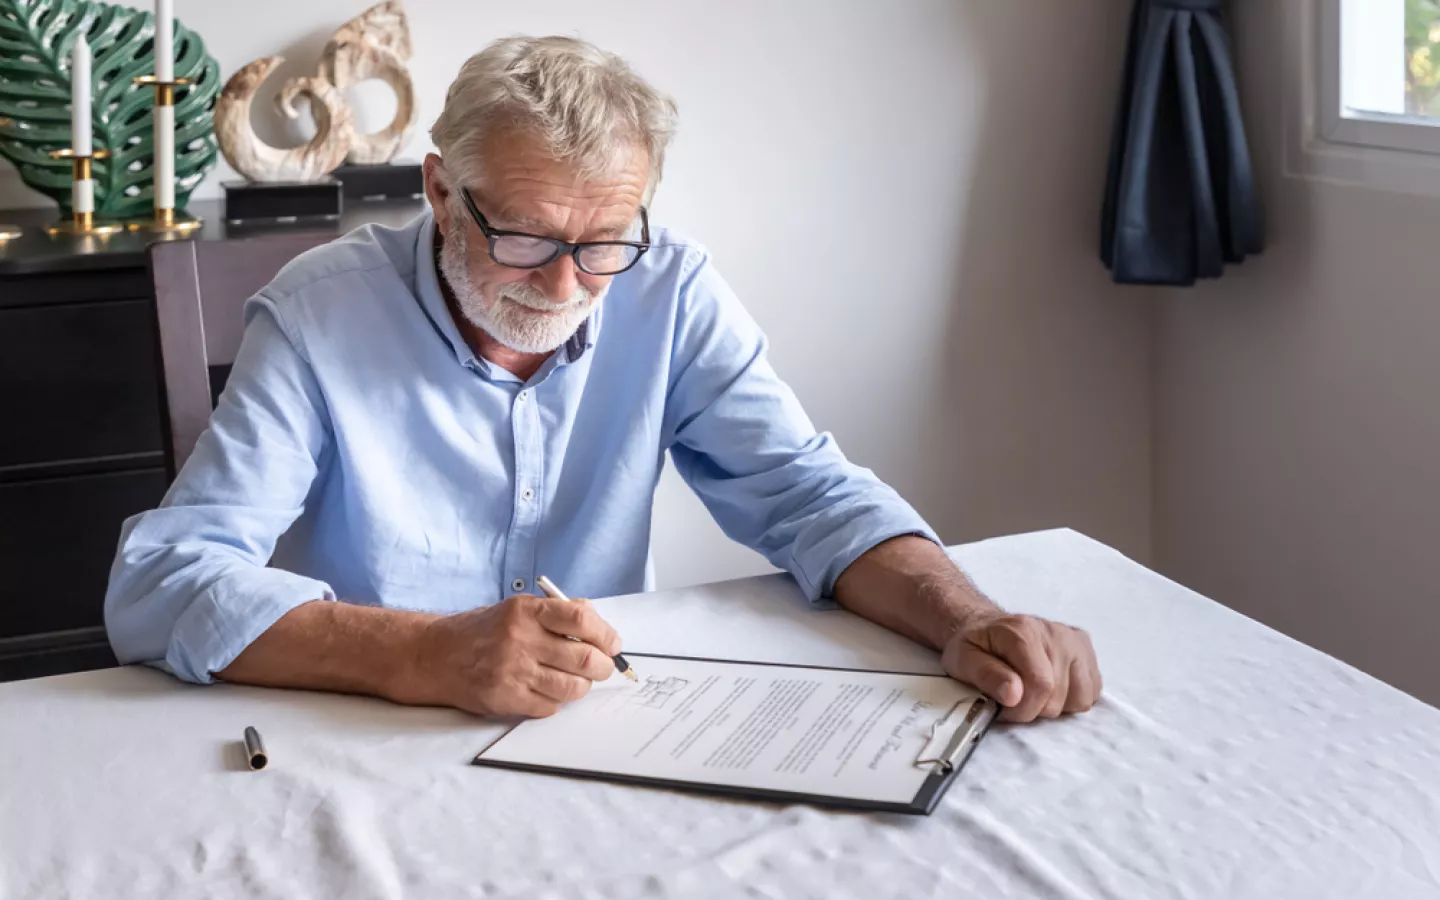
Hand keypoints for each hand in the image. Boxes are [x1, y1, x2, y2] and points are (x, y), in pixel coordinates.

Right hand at [403, 594, 620, 717]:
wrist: (436, 655)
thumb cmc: (484, 631)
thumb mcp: (518, 609)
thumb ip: (557, 612)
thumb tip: (600, 627)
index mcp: (527, 611)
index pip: (582, 618)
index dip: (606, 634)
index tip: (613, 644)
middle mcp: (520, 639)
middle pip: (585, 658)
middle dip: (603, 667)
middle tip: (602, 668)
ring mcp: (512, 671)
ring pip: (572, 687)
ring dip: (582, 687)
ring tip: (575, 681)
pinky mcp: (504, 698)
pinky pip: (550, 706)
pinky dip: (556, 702)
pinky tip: (546, 691)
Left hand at [941, 612, 1101, 722]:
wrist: (987, 627)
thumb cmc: (976, 646)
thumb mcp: (964, 660)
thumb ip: (986, 675)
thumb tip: (1013, 695)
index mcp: (1023, 631)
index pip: (1041, 685)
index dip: (1022, 708)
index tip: (1004, 707)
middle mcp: (1056, 632)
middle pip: (1059, 695)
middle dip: (1034, 708)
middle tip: (1014, 699)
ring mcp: (1075, 640)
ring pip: (1080, 697)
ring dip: (1055, 705)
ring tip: (1033, 692)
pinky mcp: (1086, 649)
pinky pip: (1092, 691)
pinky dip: (1072, 698)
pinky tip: (1052, 687)